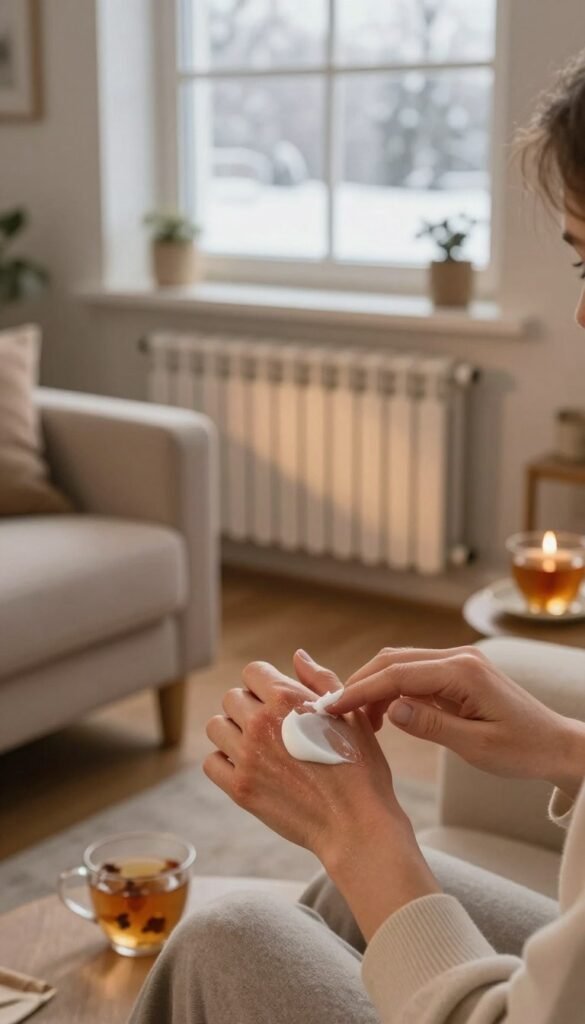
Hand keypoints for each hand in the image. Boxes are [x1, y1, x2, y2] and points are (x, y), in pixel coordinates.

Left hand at [205, 660, 439, 937]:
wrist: (357, 824)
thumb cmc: (360, 768)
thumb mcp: (350, 715)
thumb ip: (320, 680)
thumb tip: (297, 655)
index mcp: (287, 699)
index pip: (253, 672)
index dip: (265, 684)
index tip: (276, 701)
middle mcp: (261, 723)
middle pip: (232, 698)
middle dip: (249, 706)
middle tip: (270, 727)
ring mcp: (247, 757)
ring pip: (216, 727)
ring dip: (232, 731)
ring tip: (255, 745)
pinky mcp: (240, 789)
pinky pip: (212, 762)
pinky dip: (224, 762)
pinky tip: (246, 767)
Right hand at [296, 646, 584, 797]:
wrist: (556, 745)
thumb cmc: (523, 750)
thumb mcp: (477, 747)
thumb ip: (432, 727)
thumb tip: (390, 711)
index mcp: (463, 672)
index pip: (397, 674)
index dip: (360, 689)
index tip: (331, 707)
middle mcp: (458, 658)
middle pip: (393, 661)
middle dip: (359, 684)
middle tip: (333, 713)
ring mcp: (458, 662)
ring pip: (401, 665)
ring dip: (374, 688)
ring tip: (357, 722)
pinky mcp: (457, 674)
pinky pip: (415, 675)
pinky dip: (392, 691)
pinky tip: (383, 716)